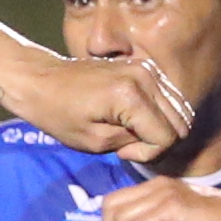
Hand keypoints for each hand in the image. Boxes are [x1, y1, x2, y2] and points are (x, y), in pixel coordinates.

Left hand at [2, 46, 189, 159]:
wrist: (40, 79)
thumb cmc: (58, 113)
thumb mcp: (94, 141)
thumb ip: (131, 143)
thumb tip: (152, 141)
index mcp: (132, 96)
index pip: (167, 137)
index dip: (148, 154)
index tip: (122, 152)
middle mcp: (146, 77)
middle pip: (181, 123)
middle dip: (158, 142)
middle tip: (127, 145)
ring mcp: (147, 68)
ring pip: (179, 110)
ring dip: (159, 128)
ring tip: (128, 133)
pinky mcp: (144, 66)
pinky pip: (167, 97)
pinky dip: (157, 114)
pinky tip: (131, 119)